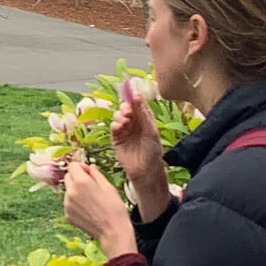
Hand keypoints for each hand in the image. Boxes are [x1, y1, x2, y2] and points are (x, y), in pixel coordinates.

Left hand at [62, 157, 137, 260]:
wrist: (112, 231)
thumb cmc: (114, 208)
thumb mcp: (108, 187)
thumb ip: (96, 174)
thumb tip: (90, 167)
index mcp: (81, 182)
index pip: (72, 166)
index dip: (81, 167)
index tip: (88, 172)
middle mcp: (70, 192)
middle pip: (68, 177)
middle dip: (77, 177)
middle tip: (90, 185)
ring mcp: (67, 204)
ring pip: (68, 191)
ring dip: (76, 191)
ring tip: (90, 200)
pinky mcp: (67, 215)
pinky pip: (68, 203)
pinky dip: (75, 203)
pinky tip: (88, 209)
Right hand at [109, 83, 171, 213]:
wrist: (145, 170)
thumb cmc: (152, 151)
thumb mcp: (151, 130)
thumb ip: (143, 114)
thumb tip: (136, 95)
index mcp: (144, 119)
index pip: (138, 104)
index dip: (134, 98)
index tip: (133, 94)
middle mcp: (134, 122)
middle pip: (126, 108)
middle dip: (125, 107)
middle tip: (128, 111)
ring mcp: (124, 130)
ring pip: (118, 116)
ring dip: (120, 115)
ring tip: (126, 121)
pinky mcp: (116, 138)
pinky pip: (113, 126)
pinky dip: (115, 124)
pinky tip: (120, 127)